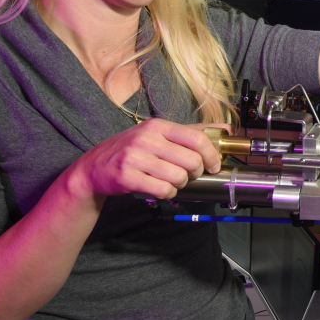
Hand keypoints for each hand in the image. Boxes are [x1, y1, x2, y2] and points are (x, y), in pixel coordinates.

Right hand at [66, 119, 223, 200]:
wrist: (94, 167)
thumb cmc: (131, 150)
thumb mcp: (157, 134)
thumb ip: (191, 132)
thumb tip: (225, 128)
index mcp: (158, 126)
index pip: (197, 139)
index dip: (212, 156)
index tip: (214, 165)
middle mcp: (146, 139)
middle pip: (191, 161)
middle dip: (196, 173)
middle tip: (189, 175)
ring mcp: (135, 158)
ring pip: (179, 177)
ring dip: (180, 184)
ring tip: (170, 181)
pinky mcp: (127, 177)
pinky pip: (163, 190)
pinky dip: (168, 193)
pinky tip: (160, 189)